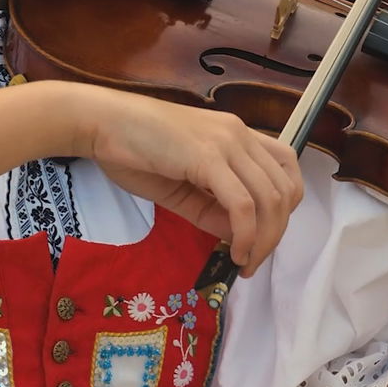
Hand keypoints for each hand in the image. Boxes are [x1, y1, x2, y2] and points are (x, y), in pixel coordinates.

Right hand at [68, 85, 302, 276]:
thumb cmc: (134, 151)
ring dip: (264, 240)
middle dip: (275, 234)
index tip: (263, 237)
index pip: (286, 170)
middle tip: (253, 261)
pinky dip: (246, 235)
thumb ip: (212, 209)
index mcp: (237, 135)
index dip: (284, 209)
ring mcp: (226, 143)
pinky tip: (234, 252)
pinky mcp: (207, 157)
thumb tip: (241, 237)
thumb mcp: (181, 186)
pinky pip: (242, 204)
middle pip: (284, 190)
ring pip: (270, 199)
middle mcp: (240, 134)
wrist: (101, 123)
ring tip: (245, 262)